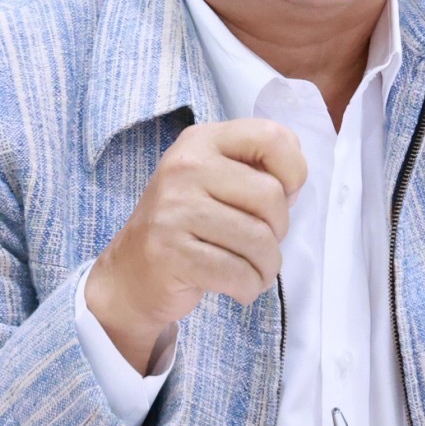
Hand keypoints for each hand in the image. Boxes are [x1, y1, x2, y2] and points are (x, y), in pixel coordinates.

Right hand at [84, 119, 305, 371]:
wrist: (131, 271)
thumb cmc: (188, 224)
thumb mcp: (216, 180)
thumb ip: (256, 171)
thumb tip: (293, 188)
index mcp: (202, 140)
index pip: (273, 138)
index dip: (293, 172)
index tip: (281, 196)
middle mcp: (185, 167)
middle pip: (271, 197)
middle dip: (278, 231)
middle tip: (259, 244)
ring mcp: (174, 209)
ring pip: (258, 240)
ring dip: (266, 267)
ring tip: (253, 271)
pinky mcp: (170, 251)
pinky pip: (237, 273)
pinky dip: (248, 287)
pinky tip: (239, 287)